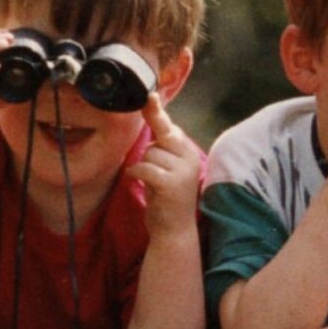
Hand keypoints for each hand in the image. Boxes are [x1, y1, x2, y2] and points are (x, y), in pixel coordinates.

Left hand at [130, 92, 203, 239]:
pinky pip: (144, 167)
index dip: (157, 113)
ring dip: (145, 168)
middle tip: (156, 174)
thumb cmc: (167, 198)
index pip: (171, 128)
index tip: (149, 96)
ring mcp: (182, 171)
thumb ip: (164, 148)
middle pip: (159, 139)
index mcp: (189, 153)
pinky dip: (138, 174)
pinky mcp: (171, 184)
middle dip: (151, 153)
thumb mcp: (168, 169)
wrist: (174, 231)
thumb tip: (153, 118)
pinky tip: (143, 184)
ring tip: (155, 185)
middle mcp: (189, 159)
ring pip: (150, 154)